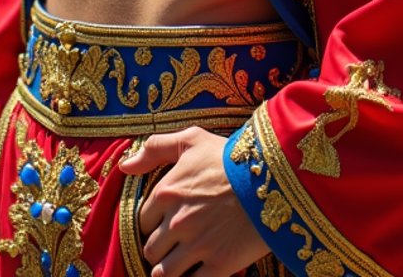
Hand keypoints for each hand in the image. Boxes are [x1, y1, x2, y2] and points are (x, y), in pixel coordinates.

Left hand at [120, 126, 269, 276]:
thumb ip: (155, 148)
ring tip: (181, 263)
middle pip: (151, 250)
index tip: (165, 222)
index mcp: (167, 192)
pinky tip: (196, 273)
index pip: (142, 221)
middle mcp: (177, 221)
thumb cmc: (232, 156)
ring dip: (169, 270)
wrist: (277, 177)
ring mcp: (197, 246)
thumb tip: (125, 166)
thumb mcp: (193, 139)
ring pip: (164, 274)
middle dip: (160, 248)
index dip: (153, 223)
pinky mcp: (218, 266)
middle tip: (174, 244)